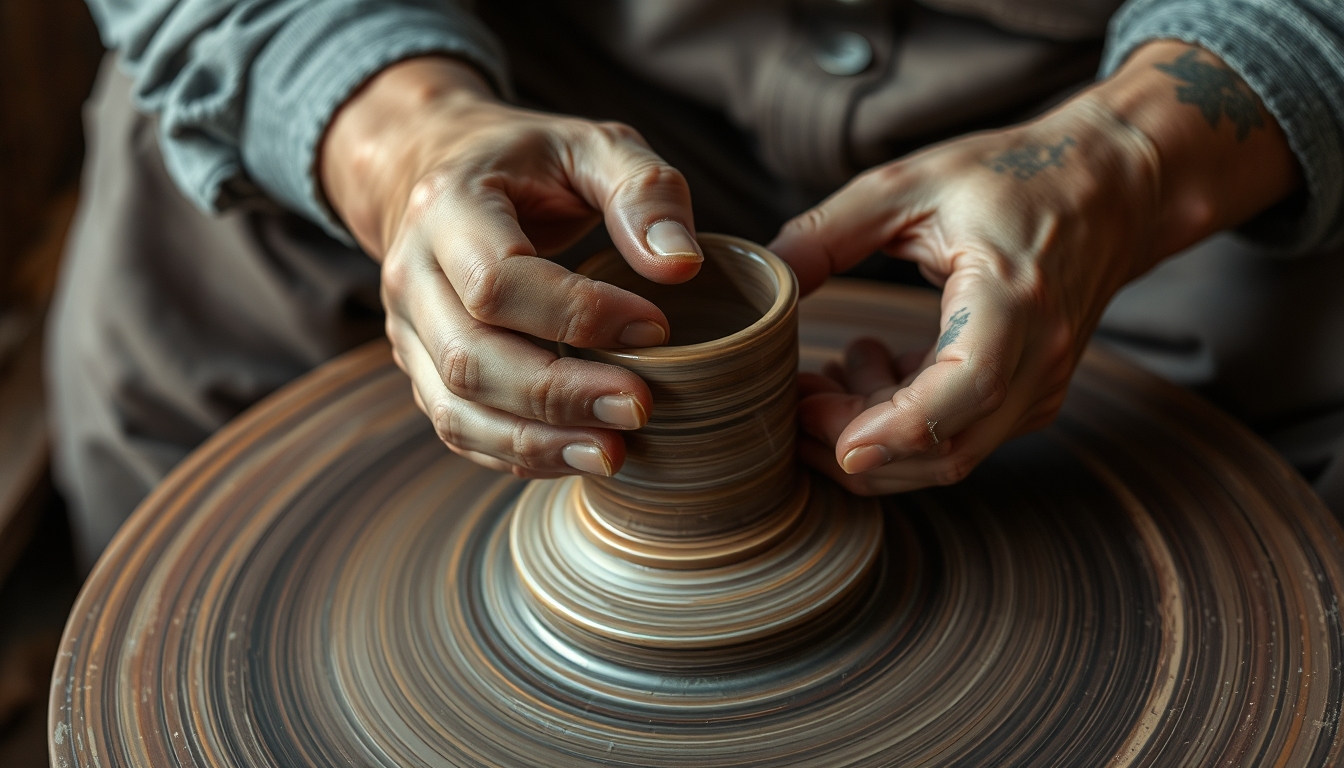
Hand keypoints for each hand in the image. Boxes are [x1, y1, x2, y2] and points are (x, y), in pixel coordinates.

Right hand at [321, 57, 704, 477]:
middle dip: (558, 395)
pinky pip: (459, 429)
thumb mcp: (593, 146)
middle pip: (470, 358)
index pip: (498, 281)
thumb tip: (682, 266)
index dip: (578, 315)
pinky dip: (518, 454)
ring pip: (456, 408)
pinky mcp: (422, 369)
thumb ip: (644, 193)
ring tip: (615, 453)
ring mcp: (408, 330)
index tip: (657, 328)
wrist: (444, 171)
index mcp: (446, 206)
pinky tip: (579, 455)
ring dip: (537, 442)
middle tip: (639, 407)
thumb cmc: (532, 160)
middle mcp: (410, 274)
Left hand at [771, 41, 1299, 495]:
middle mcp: (1038, 359)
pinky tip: (864, 368)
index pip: (962, 391)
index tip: (829, 440)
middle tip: (792, 401)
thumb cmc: (1012, 176)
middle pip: (946, 449)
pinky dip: (898, 422)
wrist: (1112, 187)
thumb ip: (829, 232)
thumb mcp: (909, 183)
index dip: (894, 431)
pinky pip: (957, 437)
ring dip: (870, 435)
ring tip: (821, 375)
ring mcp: (1038, 388)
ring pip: (947, 456)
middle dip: (854, 445)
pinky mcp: (1027, 398)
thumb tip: (766, 277)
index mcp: (1014, 299)